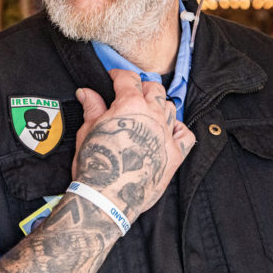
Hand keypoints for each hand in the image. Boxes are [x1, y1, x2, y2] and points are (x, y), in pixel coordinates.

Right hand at [71, 69, 194, 217]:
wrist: (107, 198)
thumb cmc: (96, 164)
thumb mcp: (88, 130)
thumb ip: (92, 107)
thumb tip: (87, 92)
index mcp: (130, 105)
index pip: (129, 78)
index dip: (119, 75)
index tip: (113, 78)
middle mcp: (153, 116)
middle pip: (155, 89)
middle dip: (142, 87)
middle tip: (130, 94)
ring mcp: (167, 135)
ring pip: (170, 108)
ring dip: (159, 106)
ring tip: (147, 113)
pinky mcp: (175, 155)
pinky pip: (186, 134)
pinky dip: (178, 129)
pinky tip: (168, 131)